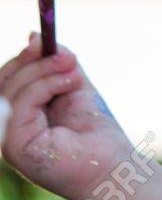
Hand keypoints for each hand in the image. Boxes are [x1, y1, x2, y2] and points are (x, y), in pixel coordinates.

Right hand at [0, 32, 136, 199]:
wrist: (112, 163)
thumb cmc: (96, 129)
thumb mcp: (74, 85)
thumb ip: (56, 63)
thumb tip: (32, 36)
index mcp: (19, 116)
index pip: (6, 80)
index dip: (21, 59)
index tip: (42, 40)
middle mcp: (8, 129)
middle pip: (3, 83)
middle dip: (32, 62)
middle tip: (64, 53)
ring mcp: (8, 139)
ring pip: (11, 91)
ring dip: (44, 71)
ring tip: (73, 68)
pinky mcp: (15, 146)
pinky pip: (21, 105)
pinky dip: (46, 86)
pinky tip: (70, 82)